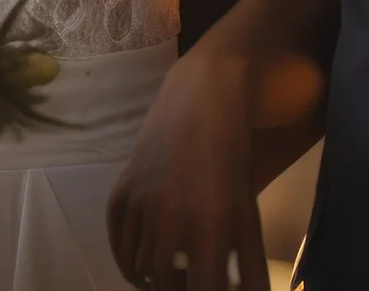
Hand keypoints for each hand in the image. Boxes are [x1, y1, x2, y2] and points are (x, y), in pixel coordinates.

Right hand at [108, 56, 269, 289]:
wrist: (201, 97)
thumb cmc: (234, 156)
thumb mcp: (250, 213)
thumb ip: (250, 267)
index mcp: (211, 225)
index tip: (214, 289)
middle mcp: (170, 218)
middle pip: (167, 286)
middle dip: (182, 289)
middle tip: (195, 280)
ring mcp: (139, 205)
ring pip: (140, 270)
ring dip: (157, 281)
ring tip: (174, 277)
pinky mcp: (119, 193)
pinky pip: (118, 247)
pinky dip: (130, 264)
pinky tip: (147, 267)